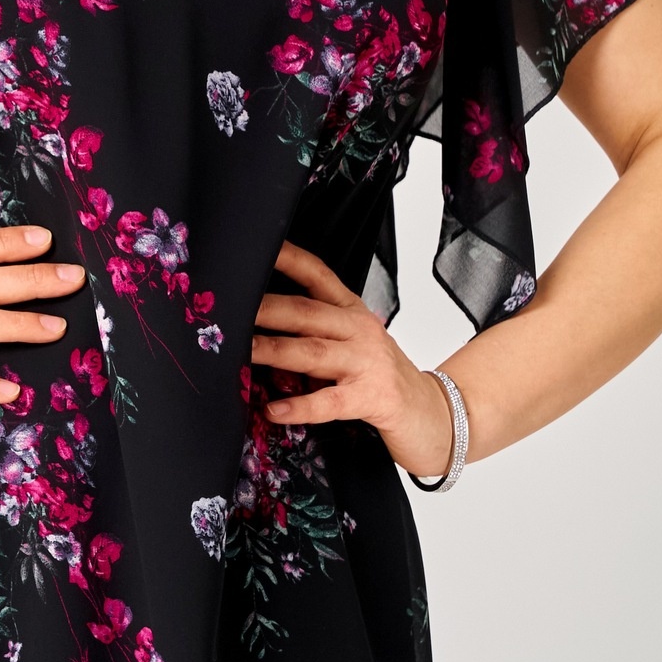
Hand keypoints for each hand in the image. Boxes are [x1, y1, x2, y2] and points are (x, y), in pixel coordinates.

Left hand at [252, 242, 456, 479]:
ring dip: (274, 350)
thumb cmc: (382, 378)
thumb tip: (257, 329)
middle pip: (306, 312)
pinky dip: (300, 406)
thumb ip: (316, 333)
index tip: (257, 248)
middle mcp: (360, 330)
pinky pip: (329, 401)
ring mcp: (368, 363)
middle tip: (230, 307)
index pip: (318, 275)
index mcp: (352, 311)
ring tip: (242, 352)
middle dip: (265, 309)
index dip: (288, 258)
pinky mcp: (373, 398)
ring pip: (312, 352)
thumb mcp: (353, 343)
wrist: (432, 413)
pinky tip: (274, 409)